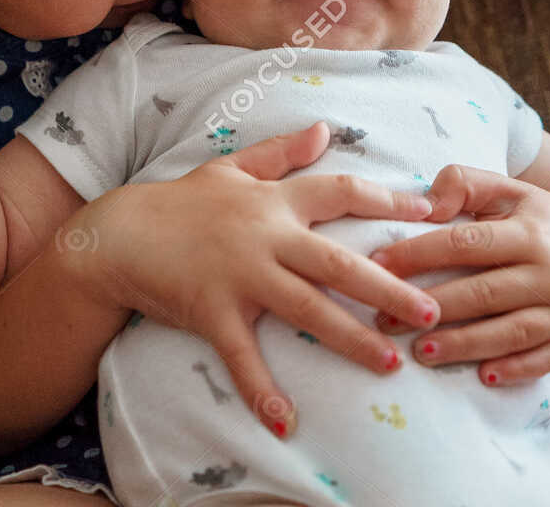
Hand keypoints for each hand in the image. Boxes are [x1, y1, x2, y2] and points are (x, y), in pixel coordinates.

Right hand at [66, 121, 442, 438]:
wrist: (118, 234)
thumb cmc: (181, 203)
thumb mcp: (232, 168)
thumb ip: (282, 153)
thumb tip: (325, 129)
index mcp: (275, 201)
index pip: (342, 191)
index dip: (388, 198)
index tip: (431, 213)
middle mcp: (265, 236)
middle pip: (337, 262)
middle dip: (388, 287)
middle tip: (431, 311)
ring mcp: (239, 275)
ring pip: (305, 309)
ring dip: (350, 338)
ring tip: (389, 363)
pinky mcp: (211, 311)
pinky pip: (242, 355)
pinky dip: (262, 390)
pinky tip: (287, 421)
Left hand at [368, 165, 549, 386]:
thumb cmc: (532, 216)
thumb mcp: (504, 189)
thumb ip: (463, 183)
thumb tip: (425, 206)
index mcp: (529, 230)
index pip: (466, 242)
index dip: (418, 254)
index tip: (378, 266)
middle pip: (483, 292)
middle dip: (431, 308)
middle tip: (384, 321)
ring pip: (510, 331)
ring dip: (463, 345)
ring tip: (420, 353)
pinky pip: (545, 359)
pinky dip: (514, 369)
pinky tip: (481, 376)